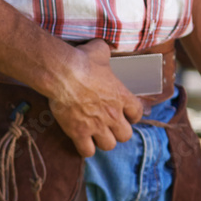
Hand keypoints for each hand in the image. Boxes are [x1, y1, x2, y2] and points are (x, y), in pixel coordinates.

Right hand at [48, 39, 143, 157]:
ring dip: (102, 140)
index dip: (131, 115)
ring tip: (95, 133)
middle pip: (125, 135)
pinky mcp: (79, 133)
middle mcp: (113, 114)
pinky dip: (85, 148)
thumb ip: (105, 52)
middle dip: (118, 131)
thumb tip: (102, 48)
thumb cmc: (82, 60)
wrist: (62, 73)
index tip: (125, 113)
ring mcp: (96, 126)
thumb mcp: (100, 50)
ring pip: (109, 145)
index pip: (137, 113)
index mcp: (121, 96)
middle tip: (109, 125)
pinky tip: (81, 140)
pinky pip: (88, 151)